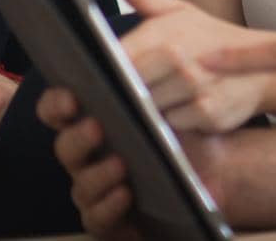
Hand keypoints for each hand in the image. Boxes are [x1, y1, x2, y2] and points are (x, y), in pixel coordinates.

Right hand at [38, 87, 226, 239]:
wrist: (218, 173)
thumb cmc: (187, 131)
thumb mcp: (179, 101)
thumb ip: (161, 78)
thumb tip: (162, 54)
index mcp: (97, 122)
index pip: (60, 111)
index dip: (57, 103)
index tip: (72, 97)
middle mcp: (90, 157)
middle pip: (66, 147)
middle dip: (77, 137)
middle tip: (97, 126)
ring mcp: (98, 191)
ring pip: (82, 185)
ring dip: (98, 173)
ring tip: (121, 163)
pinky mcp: (112, 221)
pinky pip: (98, 219)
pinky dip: (108, 206)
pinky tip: (125, 193)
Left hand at [117, 0, 275, 132]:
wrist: (263, 66)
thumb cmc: (213, 39)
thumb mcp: (181, 12)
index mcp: (168, 30)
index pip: (119, 56)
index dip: (107, 69)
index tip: (103, 74)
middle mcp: (182, 56)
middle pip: (129, 87)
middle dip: (127, 92)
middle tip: (132, 92)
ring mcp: (197, 85)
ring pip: (148, 108)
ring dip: (148, 109)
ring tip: (159, 99)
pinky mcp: (209, 111)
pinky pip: (172, 125)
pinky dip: (173, 122)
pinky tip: (180, 110)